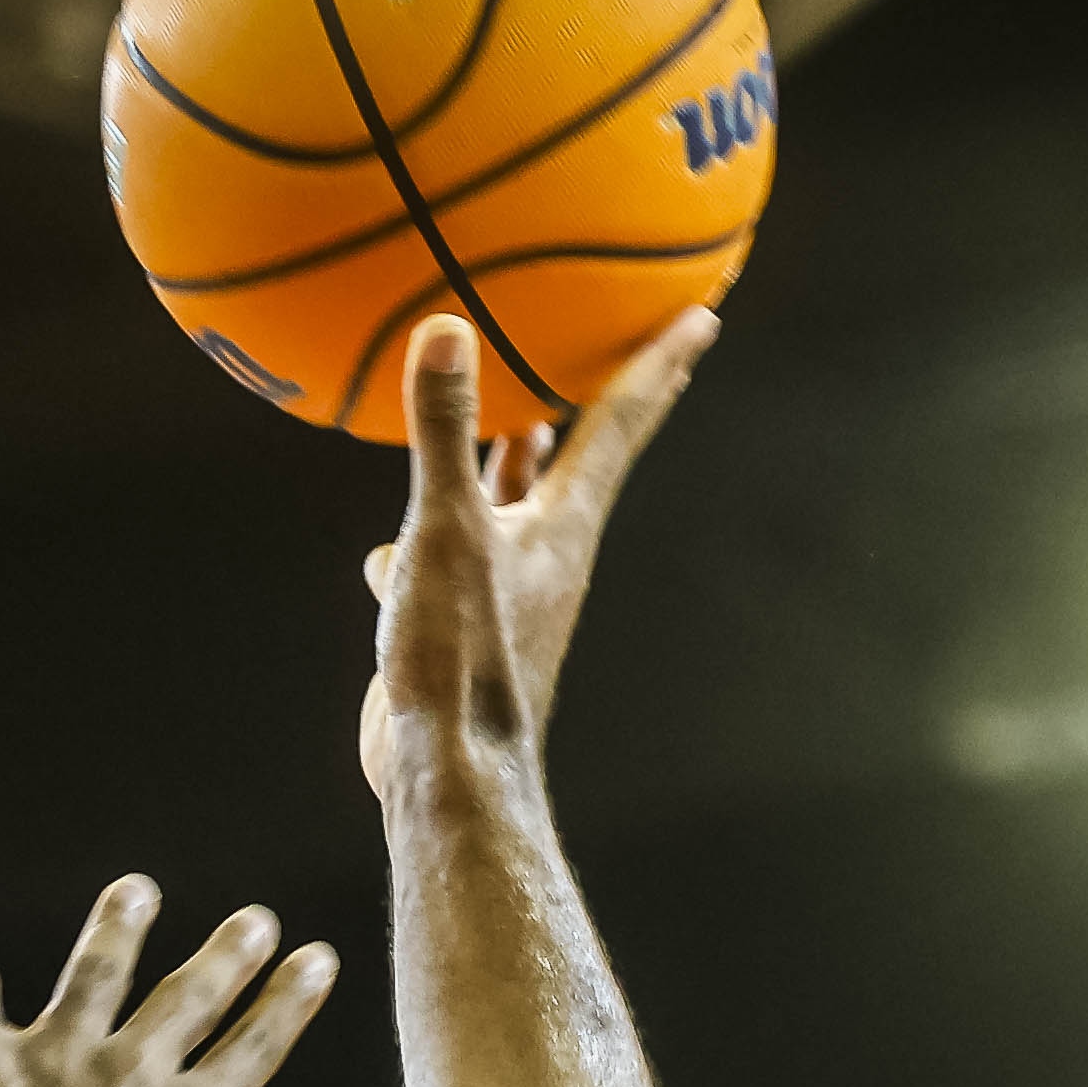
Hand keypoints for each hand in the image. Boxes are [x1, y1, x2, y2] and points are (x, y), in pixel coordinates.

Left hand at [0, 874, 345, 1086]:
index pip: (255, 1048)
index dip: (288, 1000)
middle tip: (256, 919)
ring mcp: (57, 1057)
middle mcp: (134, 1075)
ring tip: (134, 891)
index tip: (317, 958)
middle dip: (229, 954)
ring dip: (118, 925)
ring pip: (96, 970)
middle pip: (191, 996)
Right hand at [362, 308, 712, 798]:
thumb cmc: (460, 657)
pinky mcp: (465, 625)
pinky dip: (421, 548)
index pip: (620, 422)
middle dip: (600, 399)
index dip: (660, 362)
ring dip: (507, 464)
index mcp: (563, 523)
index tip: (703, 315)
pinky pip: (445, 563)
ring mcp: (508, 590)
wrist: (448, 771)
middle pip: (579, 455)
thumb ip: (443, 433)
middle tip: (635, 347)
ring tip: (512, 421)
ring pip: (509, 506)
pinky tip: (384, 559)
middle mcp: (546, 550)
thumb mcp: (445, 533)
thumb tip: (447, 328)